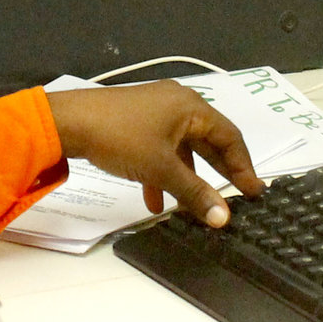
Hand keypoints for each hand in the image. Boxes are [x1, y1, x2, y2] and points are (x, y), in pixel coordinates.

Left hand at [41, 81, 264, 226]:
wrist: (68, 123)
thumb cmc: (121, 138)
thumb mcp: (161, 168)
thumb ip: (195, 193)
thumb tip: (223, 218)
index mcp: (191, 106)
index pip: (230, 137)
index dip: (244, 166)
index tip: (254, 192)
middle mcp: (178, 104)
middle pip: (208, 141)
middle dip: (218, 173)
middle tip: (236, 197)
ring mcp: (155, 112)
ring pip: (182, 149)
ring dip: (187, 178)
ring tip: (193, 207)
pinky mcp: (136, 122)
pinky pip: (160, 149)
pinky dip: (163, 173)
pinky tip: (155, 201)